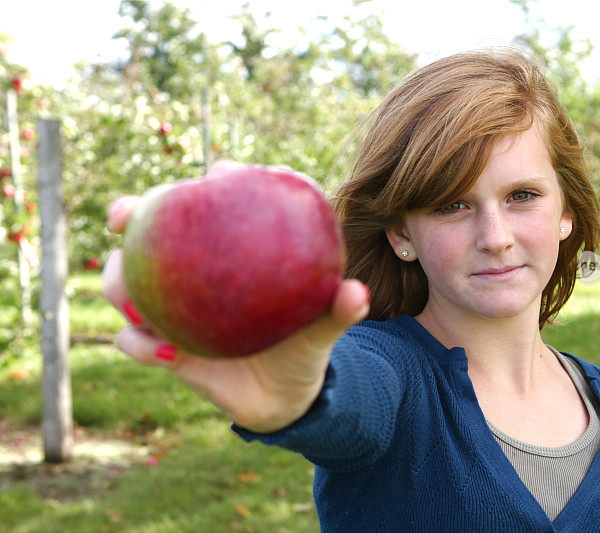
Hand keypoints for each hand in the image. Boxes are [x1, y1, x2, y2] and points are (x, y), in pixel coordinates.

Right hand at [102, 162, 369, 432]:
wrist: (282, 397)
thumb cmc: (303, 346)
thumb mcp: (322, 329)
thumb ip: (338, 311)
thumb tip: (357, 292)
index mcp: (237, 251)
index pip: (226, 198)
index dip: (219, 177)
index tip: (222, 173)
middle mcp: (199, 269)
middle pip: (156, 228)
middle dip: (135, 211)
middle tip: (130, 213)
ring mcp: (174, 305)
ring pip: (128, 281)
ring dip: (121, 282)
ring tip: (133, 296)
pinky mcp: (160, 344)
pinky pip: (135, 341)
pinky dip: (141, 345)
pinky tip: (167, 353)